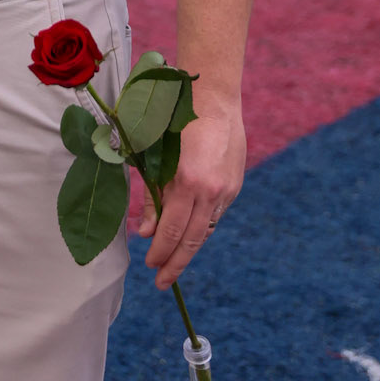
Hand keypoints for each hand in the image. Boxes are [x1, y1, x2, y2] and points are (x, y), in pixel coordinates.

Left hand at [137, 105, 245, 288]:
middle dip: (175, 263)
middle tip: (162, 283)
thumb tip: (145, 232)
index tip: (151, 267)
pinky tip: (189, 235)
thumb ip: (152, 196)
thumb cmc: (175, 121)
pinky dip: (201, 226)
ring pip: (206, 230)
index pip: (172, 230)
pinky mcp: (234, 186)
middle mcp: (210, 190)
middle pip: (192, 239)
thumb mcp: (155, 155)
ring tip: (173, 263)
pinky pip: (215, 214)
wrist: (213, 97)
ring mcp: (226, 189)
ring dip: (189, 248)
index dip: (161, 252)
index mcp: (187, 181)